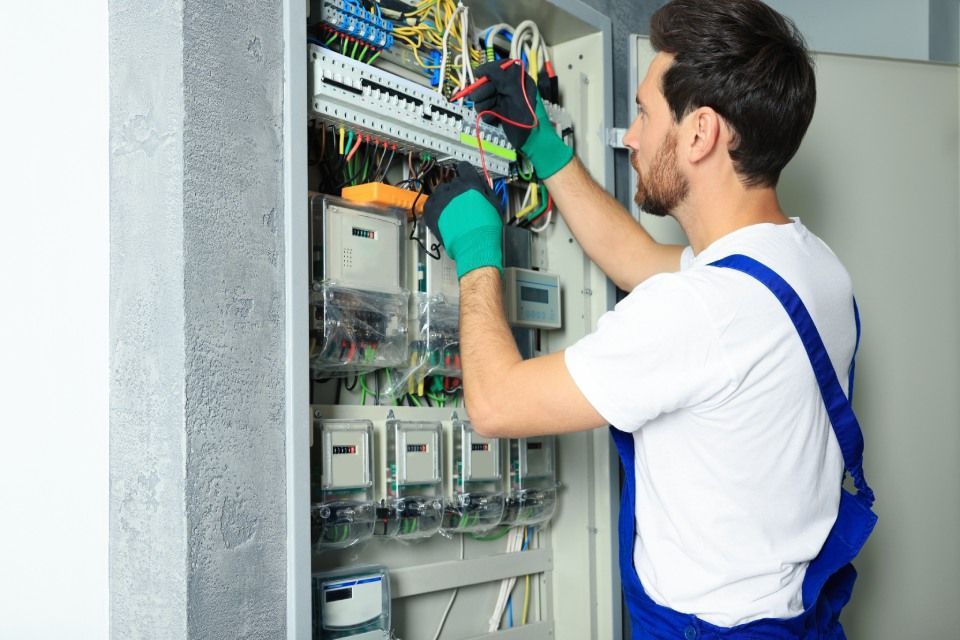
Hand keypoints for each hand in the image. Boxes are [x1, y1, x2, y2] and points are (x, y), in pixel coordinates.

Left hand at [423, 162, 503, 279]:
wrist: (475, 245)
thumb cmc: (487, 229)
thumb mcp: (494, 204)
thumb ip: (485, 190)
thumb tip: (480, 184)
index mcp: (471, 185)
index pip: (464, 168)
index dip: (465, 172)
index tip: (464, 174)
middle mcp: (454, 189)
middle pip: (452, 183)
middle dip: (457, 191)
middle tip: (461, 203)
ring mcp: (441, 200)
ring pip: (440, 192)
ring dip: (444, 199)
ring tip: (452, 212)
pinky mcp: (431, 212)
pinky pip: (429, 204)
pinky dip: (434, 208)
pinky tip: (442, 216)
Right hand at [471, 60, 572, 178]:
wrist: (531, 142)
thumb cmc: (528, 118)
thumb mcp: (516, 93)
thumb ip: (501, 78)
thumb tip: (484, 69)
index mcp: (519, 80)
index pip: (499, 68)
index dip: (487, 71)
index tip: (478, 75)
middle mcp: (510, 89)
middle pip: (487, 83)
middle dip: (485, 92)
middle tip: (491, 99)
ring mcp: (503, 101)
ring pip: (482, 97)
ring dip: (484, 105)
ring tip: (494, 111)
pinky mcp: (497, 113)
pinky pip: (484, 110)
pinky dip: (487, 115)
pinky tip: (495, 119)